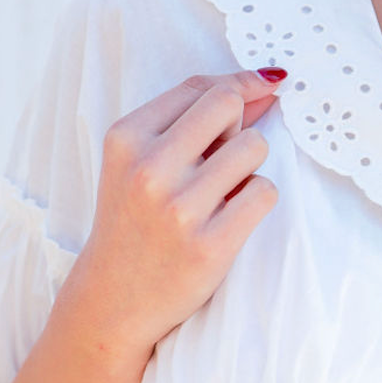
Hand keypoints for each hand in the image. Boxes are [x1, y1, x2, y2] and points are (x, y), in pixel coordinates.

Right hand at [60, 68, 284, 373]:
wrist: (115, 298)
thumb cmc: (136, 221)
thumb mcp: (140, 160)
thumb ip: (194, 118)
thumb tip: (267, 84)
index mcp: (126, 138)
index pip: (200, 88)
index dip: (236, 91)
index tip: (255, 98)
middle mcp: (148, 169)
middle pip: (229, 107)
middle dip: (238, 128)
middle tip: (221, 162)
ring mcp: (179, 209)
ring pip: (254, 147)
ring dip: (249, 167)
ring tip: (221, 194)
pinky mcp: (210, 245)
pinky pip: (264, 192)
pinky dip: (257, 201)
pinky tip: (232, 217)